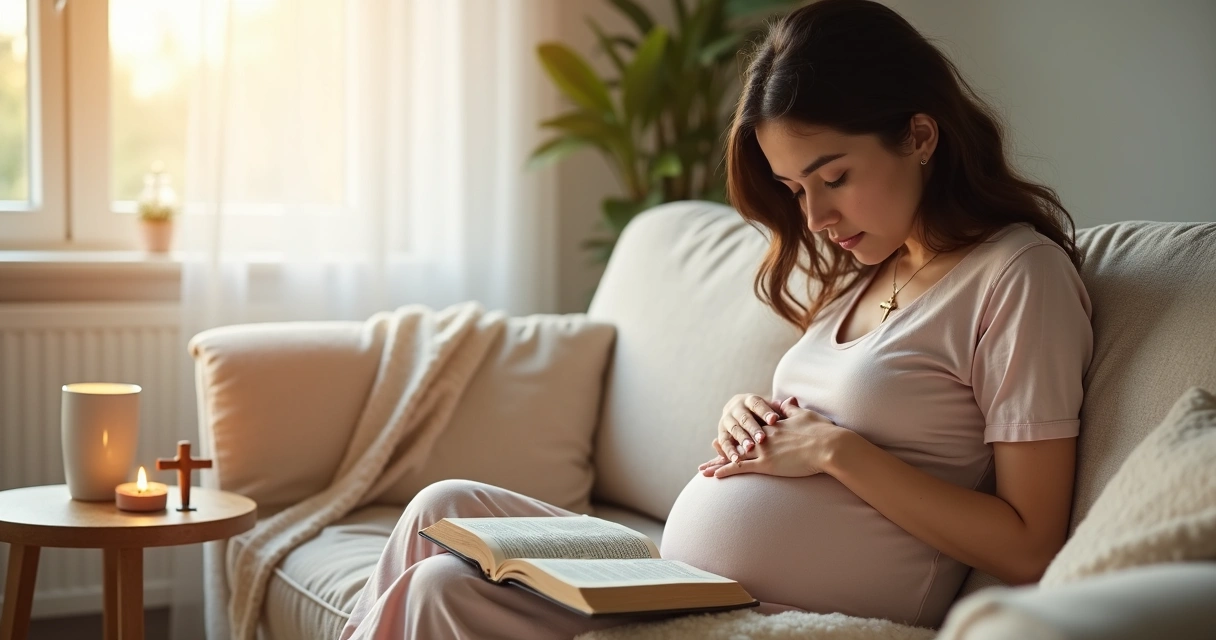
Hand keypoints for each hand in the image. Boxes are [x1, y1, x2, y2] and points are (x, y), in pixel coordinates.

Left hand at [699, 396, 846, 478]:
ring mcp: (763, 450)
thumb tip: (787, 400)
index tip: (732, 431)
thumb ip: (792, 410)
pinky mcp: (766, 464)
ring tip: (704, 469)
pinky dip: (727, 470)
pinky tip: (715, 475)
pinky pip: (741, 467)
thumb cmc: (822, 431)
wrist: (830, 446)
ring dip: (718, 462)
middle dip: (724, 445)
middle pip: (739, 440)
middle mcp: (764, 436)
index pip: (753, 427)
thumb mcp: (805, 415)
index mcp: (773, 425)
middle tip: (712, 447)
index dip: (742, 430)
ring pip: (735, 455)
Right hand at [703, 393, 785, 464]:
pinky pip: (724, 443)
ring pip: (733, 430)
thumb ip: (780, 408)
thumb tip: (792, 401)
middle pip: (744, 418)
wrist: (739, 415)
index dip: (765, 412)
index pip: (757, 404)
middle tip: (762, 439)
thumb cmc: (761, 415)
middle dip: (753, 428)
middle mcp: (735, 409)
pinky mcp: (722, 434)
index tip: (774, 420)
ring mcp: (727, 421)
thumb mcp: (770, 409)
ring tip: (749, 449)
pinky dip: (728, 452)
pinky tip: (736, 459)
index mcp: (748, 400)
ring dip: (741, 440)